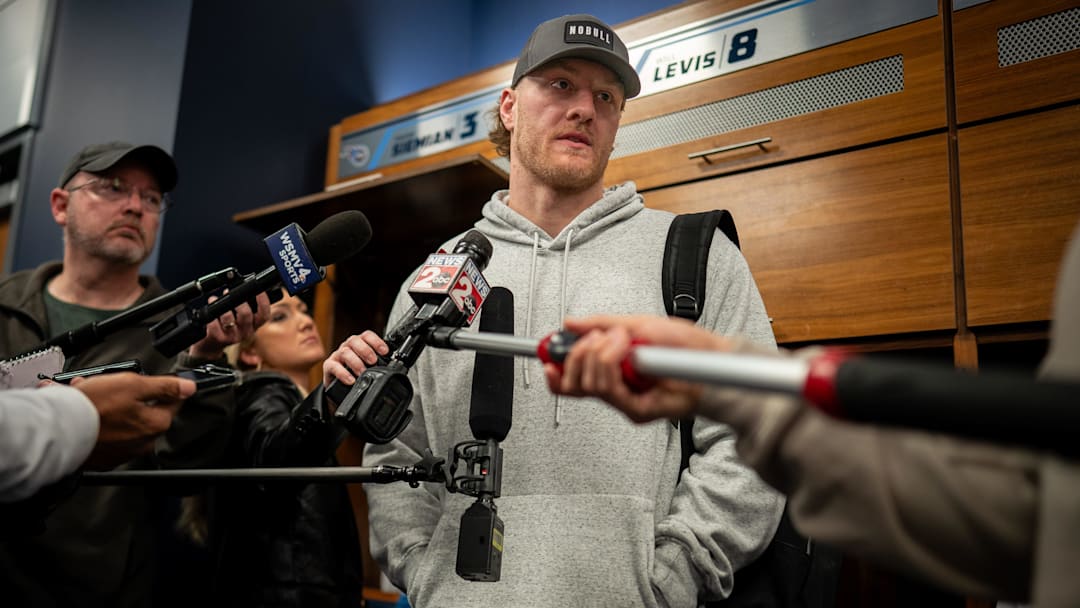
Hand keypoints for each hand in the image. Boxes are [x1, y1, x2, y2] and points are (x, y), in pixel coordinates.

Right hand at [71, 372, 196, 469]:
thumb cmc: (94, 408)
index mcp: (156, 424)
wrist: (59, 431)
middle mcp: (144, 442)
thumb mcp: (133, 384)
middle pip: (143, 409)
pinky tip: (81, 408)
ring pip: (120, 419)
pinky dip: (95, 419)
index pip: (172, 400)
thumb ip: (164, 385)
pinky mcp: (103, 457)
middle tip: (106, 383)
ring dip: (106, 403)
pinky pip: (105, 433)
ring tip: (86, 392)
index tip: (149, 380)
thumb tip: (189, 387)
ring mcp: (123, 451)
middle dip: (125, 393)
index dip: (162, 385)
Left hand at [188, 291, 271, 358]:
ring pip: (229, 318)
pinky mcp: (219, 339)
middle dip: (237, 301)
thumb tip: (243, 288)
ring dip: (220, 305)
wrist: (212, 345)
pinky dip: (210, 316)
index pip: (264, 315)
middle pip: (246, 314)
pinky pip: (214, 325)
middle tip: (228, 292)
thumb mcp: (240, 319)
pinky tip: (208, 311)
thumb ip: (245, 306)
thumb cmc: (227, 327)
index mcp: (254, 326)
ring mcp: (233, 337)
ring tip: (213, 299)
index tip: (258, 290)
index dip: (263, 301)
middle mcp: (246, 332)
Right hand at [323, 330, 388, 386]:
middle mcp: (348, 347)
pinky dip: (343, 373)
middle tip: (373, 361)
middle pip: (355, 341)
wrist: (341, 389)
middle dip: (365, 350)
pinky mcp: (328, 367)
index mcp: (359, 344)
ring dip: (355, 362)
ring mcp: (337, 356)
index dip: (376, 341)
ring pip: (345, 352)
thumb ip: (378, 363)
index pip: (367, 336)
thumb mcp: (368, 367)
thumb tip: (393, 366)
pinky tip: (351, 380)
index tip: (385, 351)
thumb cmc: (357, 374)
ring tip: (362, 372)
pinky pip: (333, 366)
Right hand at [543, 315, 737, 422]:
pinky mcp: (637, 410)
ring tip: (621, 339)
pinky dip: (612, 365)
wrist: (711, 358)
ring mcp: (626, 401)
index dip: (555, 371)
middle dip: (576, 356)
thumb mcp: (637, 322)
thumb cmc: (683, 344)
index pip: (572, 381)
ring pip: (590, 386)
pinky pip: (610, 392)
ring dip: (600, 355)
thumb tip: (571, 323)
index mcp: (612, 371)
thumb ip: (602, 323)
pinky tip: (625, 351)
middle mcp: (616, 389)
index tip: (547, 356)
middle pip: (573, 386)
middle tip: (594, 338)